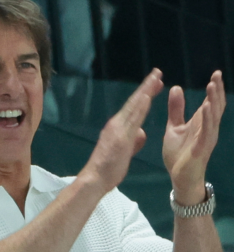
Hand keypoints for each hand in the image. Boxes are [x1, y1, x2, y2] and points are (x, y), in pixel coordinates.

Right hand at [79, 69, 163, 193]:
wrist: (94, 180)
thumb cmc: (108, 170)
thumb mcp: (125, 153)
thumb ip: (134, 141)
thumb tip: (142, 132)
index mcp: (118, 128)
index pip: (134, 108)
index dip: (145, 94)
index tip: (156, 83)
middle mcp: (116, 124)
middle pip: (134, 102)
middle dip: (147, 87)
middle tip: (158, 72)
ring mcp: (117, 130)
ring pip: (134, 107)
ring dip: (145, 91)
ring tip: (155, 78)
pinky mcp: (120, 137)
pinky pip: (131, 119)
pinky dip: (139, 107)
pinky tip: (146, 97)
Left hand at [163, 71, 223, 204]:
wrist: (179, 177)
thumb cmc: (178, 153)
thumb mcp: (175, 127)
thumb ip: (176, 110)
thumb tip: (176, 88)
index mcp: (201, 123)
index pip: (210, 102)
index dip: (214, 88)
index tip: (215, 73)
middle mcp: (208, 128)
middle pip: (216, 106)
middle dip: (217, 90)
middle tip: (217, 74)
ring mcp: (207, 137)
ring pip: (213, 116)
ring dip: (213, 100)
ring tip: (212, 86)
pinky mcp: (202, 147)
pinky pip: (207, 131)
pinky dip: (207, 118)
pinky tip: (206, 107)